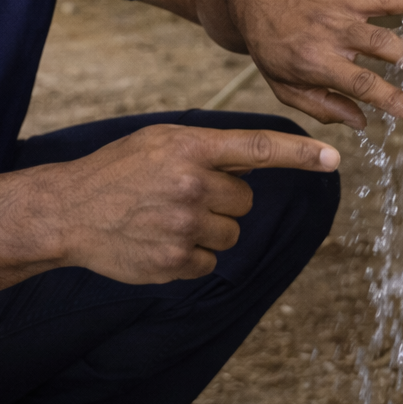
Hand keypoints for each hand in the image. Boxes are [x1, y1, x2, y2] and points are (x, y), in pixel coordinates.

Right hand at [47, 123, 338, 283]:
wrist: (68, 211)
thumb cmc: (117, 171)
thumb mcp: (160, 141)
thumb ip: (207, 148)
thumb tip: (254, 162)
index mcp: (190, 146)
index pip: (258, 148)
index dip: (300, 153)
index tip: (334, 158)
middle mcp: (192, 183)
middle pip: (244, 200)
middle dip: (221, 200)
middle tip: (180, 195)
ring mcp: (183, 225)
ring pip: (231, 233)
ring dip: (208, 229)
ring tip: (166, 218)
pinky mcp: (175, 261)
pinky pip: (210, 262)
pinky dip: (190, 256)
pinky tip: (159, 241)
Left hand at [230, 0, 402, 127]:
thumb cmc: (270, 45)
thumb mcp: (284, 86)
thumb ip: (322, 107)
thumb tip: (361, 123)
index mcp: (315, 61)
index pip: (361, 84)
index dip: (392, 99)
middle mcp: (331, 35)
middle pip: (381, 52)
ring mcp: (341, 12)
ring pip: (386, 29)